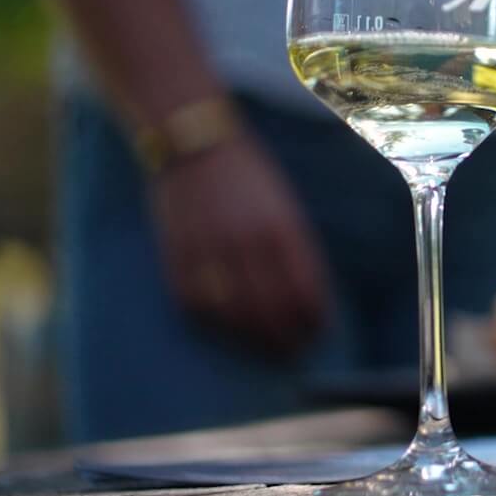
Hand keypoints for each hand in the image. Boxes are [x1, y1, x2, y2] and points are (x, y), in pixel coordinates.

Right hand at [149, 133, 332, 355]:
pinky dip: (214, 325)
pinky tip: (227, 332)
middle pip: (271, 310)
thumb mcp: (284, 204)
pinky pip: (196, 305)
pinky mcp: (176, 256)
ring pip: (233, 315)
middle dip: (287, 339)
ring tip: (265, 351)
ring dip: (252, 340)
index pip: (305, 290)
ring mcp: (209, 252)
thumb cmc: (247, 174)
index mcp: (282, 228)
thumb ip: (294, 247)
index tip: (319, 332)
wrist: (193, 143)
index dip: (314, 319)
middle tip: (294, 353)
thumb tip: (307, 294)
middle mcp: (247, 244)